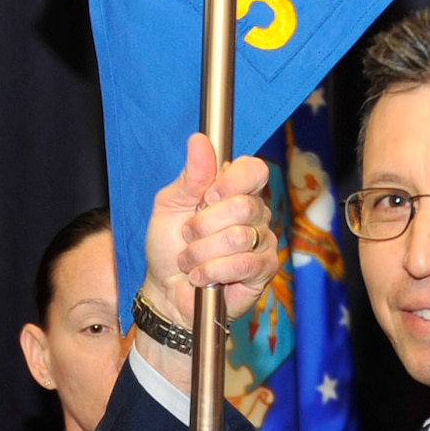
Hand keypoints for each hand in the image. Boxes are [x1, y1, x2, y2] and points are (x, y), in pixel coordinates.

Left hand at [134, 134, 275, 384]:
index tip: (207, 197)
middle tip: (189, 236)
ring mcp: (262, 241)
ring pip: (238, 238)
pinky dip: (214, 272)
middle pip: (243, 206)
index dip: (231, 182)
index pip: (253, 169)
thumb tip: (200, 140)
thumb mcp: (169, 205)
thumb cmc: (168, 246)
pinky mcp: (264, 270)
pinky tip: (202, 277)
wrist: (165, 290)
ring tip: (191, 261)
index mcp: (233, 190)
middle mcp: (253, 212)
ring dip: (202, 253)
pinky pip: (244, 264)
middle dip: (204, 225)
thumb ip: (189, 176)